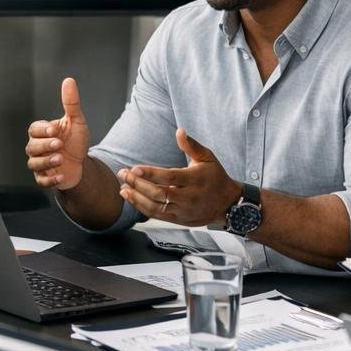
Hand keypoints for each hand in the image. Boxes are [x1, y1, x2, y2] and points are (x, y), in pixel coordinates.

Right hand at [26, 78, 90, 190]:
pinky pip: (42, 181)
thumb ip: (71, 103)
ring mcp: (39, 164)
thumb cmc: (75, 141)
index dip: (43, 130)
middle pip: (31, 147)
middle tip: (59, 144)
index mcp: (42, 132)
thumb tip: (69, 81)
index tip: (55, 130)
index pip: (34, 129)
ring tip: (60, 158)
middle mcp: (37, 148)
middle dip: (45, 146)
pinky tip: (61, 175)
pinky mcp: (44, 179)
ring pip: (34, 163)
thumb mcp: (76, 121)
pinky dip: (50, 179)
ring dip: (47, 162)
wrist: (82, 164)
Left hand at [116, 128, 240, 226]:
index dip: (151, 173)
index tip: (134, 168)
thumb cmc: (215, 177)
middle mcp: (189, 197)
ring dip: (137, 198)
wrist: (228, 203)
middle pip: (159, 193)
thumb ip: (191, 145)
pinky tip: (133, 199)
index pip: (169, 177)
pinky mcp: (179, 220)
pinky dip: (143, 208)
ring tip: (123, 189)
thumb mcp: (207, 158)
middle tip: (123, 174)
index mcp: (195, 179)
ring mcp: (183, 210)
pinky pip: (157, 216)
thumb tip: (179, 131)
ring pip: (156, 207)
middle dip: (138, 184)